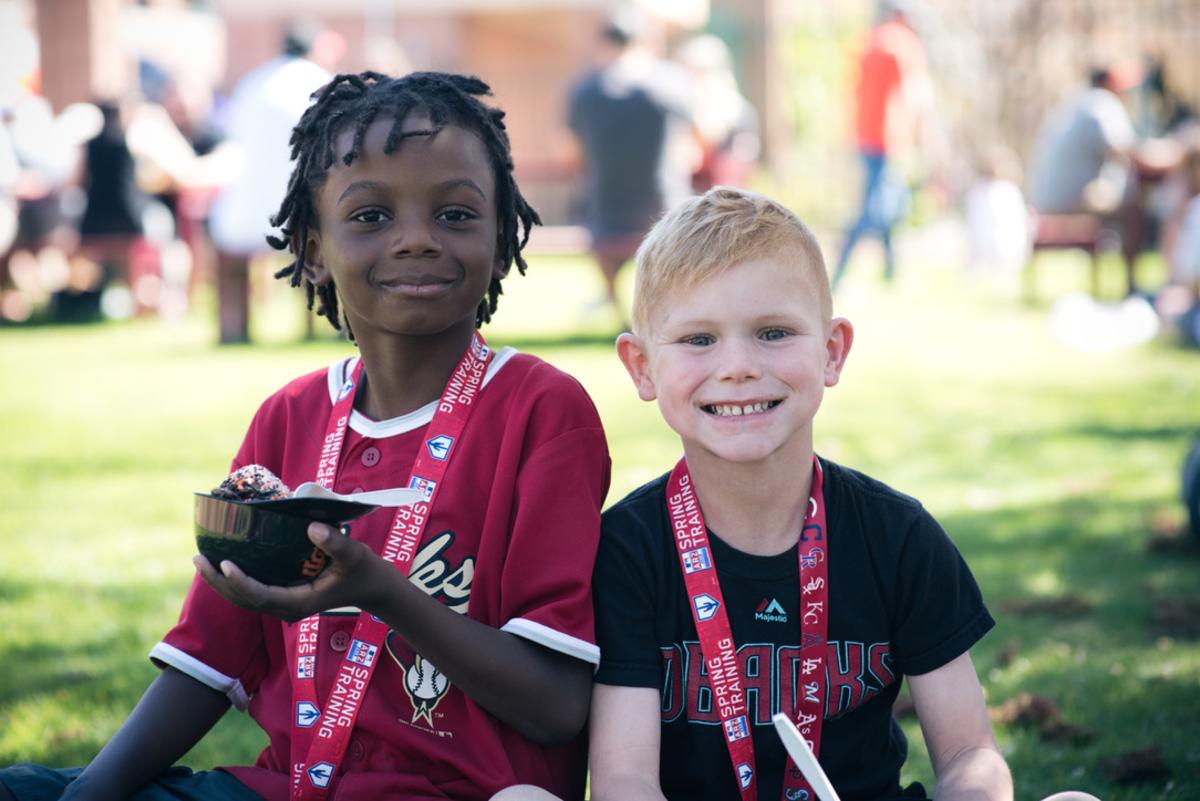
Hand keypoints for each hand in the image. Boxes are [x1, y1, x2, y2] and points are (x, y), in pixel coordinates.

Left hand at [193, 522, 381, 621]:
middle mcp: (287, 607)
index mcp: (299, 603)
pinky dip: (235, 581)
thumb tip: (311, 526)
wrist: (371, 586)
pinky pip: (253, 592)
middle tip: (200, 559)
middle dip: (220, 582)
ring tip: (203, 561)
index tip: (225, 564)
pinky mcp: (284, 595)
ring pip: (244, 598)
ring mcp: (284, 603)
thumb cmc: (363, 570)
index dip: (241, 582)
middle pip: (244, 600)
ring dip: (222, 583)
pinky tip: (224, 564)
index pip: (261, 596)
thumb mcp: (354, 554)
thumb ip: (335, 543)